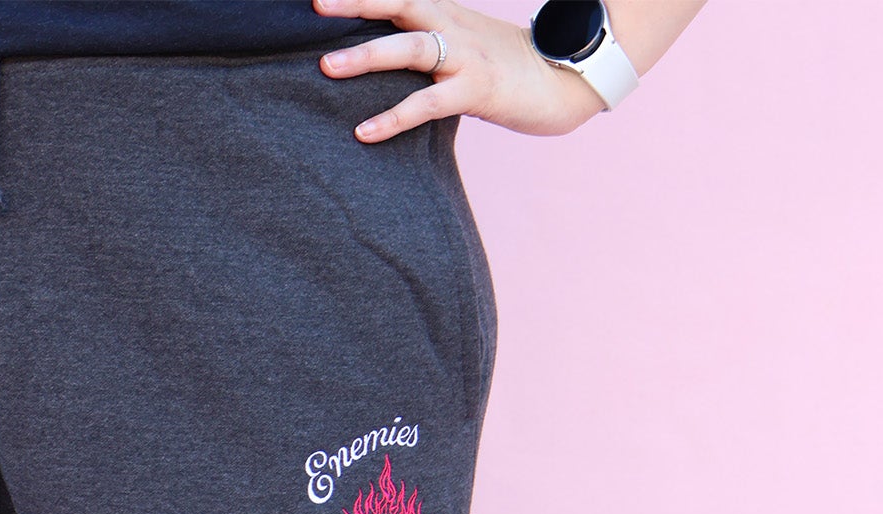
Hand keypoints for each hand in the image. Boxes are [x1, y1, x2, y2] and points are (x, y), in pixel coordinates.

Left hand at [315, 0, 607, 138]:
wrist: (566, 80)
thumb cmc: (507, 69)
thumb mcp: (462, 47)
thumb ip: (424, 47)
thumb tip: (381, 58)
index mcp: (446, 13)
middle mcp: (453, 26)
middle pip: (400, 4)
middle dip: (356, 3)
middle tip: (316, 6)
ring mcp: (466, 56)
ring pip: (410, 48)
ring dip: (365, 56)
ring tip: (325, 67)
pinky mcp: (477, 90)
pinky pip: (427, 103)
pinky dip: (393, 117)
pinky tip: (364, 132)